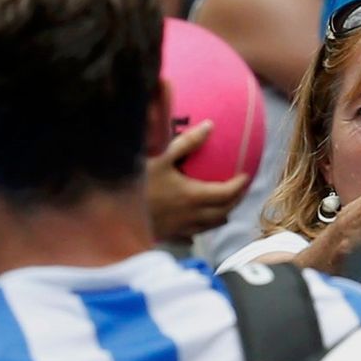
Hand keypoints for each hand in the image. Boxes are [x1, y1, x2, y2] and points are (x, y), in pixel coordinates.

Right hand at [146, 120, 250, 242]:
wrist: (113, 214)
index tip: (246, 176)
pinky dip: (199, 229)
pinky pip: (191, 235)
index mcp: (193, 196)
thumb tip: (209, 125)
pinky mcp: (168, 235)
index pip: (227, 194)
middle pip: (223, 212)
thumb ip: (187, 142)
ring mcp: (180, 229)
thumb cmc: (137, 181)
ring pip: (210, 226)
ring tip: (224, 207)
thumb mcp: (161, 156)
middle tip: (240, 190)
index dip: (240, 186)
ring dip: (221, 216)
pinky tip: (195, 225)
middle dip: (235, 201)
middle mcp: (191, 216)